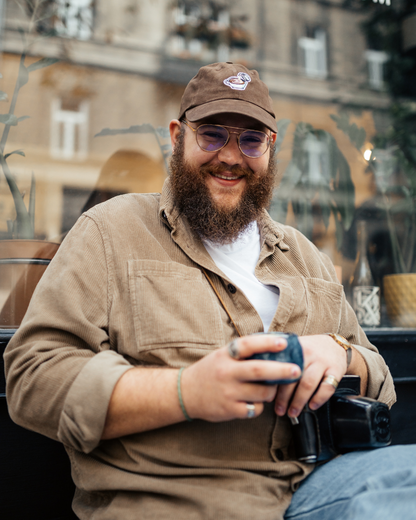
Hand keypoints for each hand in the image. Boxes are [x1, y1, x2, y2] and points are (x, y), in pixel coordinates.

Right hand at [181, 335, 301, 421]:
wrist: (186, 393)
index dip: (267, 343)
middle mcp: (226, 372)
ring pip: (262, 392)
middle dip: (281, 370)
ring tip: (271, 388)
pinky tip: (253, 401)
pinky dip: (260, 405)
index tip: (284, 342)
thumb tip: (275, 346)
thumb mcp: (223, 355)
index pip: (248, 345)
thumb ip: (244, 353)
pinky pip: (255, 408)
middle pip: (259, 370)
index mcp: (226, 355)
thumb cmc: (211, 370)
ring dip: (272, 391)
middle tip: (297, 370)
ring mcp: (228, 392)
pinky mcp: (230, 409)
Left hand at [274, 334, 346, 418]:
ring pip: (308, 384)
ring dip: (299, 401)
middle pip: (293, 378)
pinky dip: (319, 399)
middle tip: (279, 410)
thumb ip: (281, 359)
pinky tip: (312, 406)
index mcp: (294, 347)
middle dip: (284, 397)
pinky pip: (327, 387)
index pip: (280, 366)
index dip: (273, 383)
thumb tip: (263, 381)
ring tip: (293, 412)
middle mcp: (308, 353)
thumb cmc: (310, 350)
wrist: (335, 345)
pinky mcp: (336, 370)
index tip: (267, 396)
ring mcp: (322, 362)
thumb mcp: (295, 348)